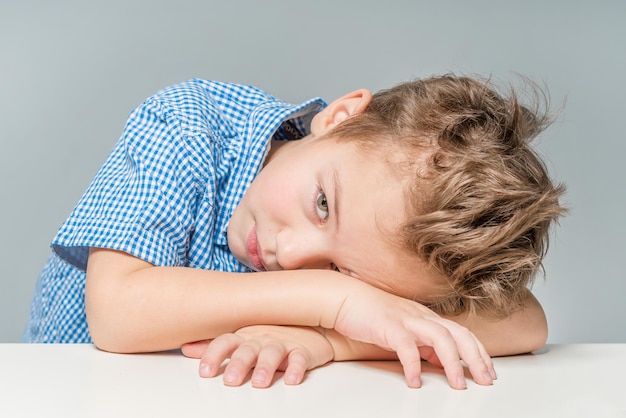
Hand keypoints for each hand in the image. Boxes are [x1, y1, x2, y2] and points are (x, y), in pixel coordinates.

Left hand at [181, 325, 333, 387]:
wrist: (308, 328)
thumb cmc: (270, 334)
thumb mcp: (242, 338)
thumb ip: (215, 346)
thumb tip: (186, 347)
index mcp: (244, 336)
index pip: (225, 341)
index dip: (213, 354)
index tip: (205, 371)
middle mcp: (261, 338)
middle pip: (247, 350)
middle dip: (238, 364)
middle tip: (230, 380)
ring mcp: (282, 343)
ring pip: (273, 353)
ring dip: (265, 367)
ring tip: (259, 382)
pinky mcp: (303, 351)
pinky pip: (300, 359)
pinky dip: (297, 368)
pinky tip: (292, 378)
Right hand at [331, 283, 495, 388]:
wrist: (346, 298)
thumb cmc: (373, 315)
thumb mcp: (405, 331)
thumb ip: (424, 344)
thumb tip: (441, 362)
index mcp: (427, 318)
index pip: (463, 333)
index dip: (479, 353)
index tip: (489, 373)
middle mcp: (422, 316)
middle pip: (459, 334)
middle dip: (475, 358)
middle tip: (485, 381)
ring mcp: (406, 319)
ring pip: (440, 337)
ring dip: (452, 362)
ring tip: (458, 384)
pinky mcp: (388, 326)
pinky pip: (406, 346)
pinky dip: (413, 365)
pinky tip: (414, 382)